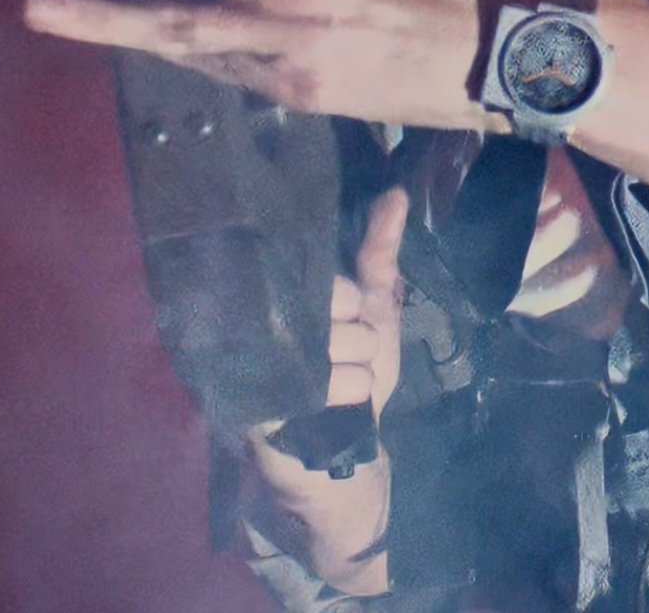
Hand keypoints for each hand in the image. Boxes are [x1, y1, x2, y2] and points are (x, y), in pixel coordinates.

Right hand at [246, 185, 408, 592]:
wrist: (340, 451)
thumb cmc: (357, 373)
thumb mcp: (376, 313)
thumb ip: (380, 256)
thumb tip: (397, 196)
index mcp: (292, 297)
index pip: (329, 283)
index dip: (352, 304)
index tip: (353, 322)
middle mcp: (266, 323)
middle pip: (331, 313)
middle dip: (357, 340)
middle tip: (346, 360)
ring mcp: (256, 363)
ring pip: (329, 351)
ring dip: (353, 374)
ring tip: (339, 391)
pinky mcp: (251, 406)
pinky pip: (310, 389)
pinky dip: (337, 397)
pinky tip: (332, 408)